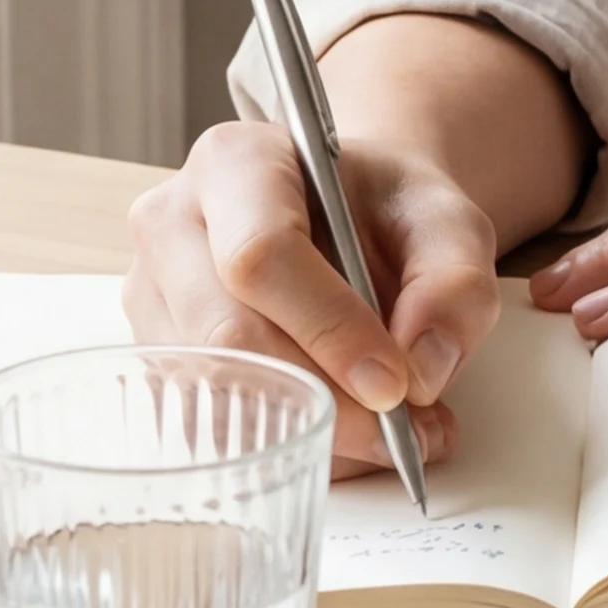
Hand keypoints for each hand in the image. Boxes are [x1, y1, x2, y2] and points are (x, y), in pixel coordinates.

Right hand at [122, 118, 508, 475]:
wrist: (348, 219)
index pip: (261, 253)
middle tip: (401, 430)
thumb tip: (420, 370)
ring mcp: (152, 293)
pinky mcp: (156, 353)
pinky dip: (283, 444)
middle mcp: (172, 223)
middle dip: (321, 397)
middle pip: (224, 333)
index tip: (393, 385)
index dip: (329, 328)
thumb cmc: (384, 211)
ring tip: (388, 435)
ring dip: (306, 429)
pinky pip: (206, 423)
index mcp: (236, 163)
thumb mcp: (448, 223)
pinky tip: (343, 437)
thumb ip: (455, 285)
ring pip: (211, 391)